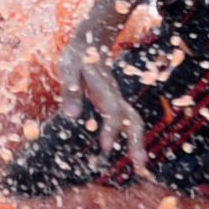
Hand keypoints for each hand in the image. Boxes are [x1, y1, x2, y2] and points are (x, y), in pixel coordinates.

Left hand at [56, 31, 150, 174]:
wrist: (90, 43)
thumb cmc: (77, 58)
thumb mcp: (68, 69)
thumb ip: (70, 91)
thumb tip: (70, 116)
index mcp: (104, 88)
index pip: (112, 111)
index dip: (111, 128)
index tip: (106, 147)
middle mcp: (115, 97)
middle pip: (133, 119)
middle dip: (136, 140)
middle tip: (139, 163)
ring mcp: (118, 100)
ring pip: (134, 121)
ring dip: (138, 142)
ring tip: (139, 165)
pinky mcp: (115, 104)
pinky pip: (128, 122)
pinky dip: (132, 138)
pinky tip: (130, 153)